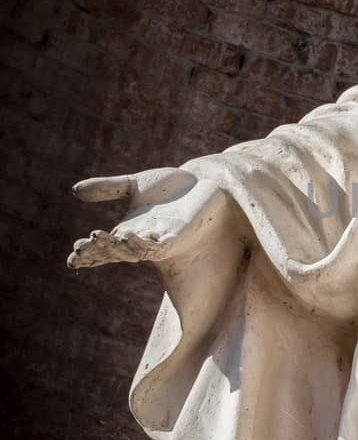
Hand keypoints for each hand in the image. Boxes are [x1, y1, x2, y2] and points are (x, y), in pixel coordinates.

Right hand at [68, 167, 236, 270]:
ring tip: (99, 238)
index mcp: (129, 229)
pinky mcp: (177, 237)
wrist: (203, 183)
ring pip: (134, 250)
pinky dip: (143, 244)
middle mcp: (142, 239)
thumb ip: (108, 188)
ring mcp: (160, 240)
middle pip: (116, 251)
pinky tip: (129, 237)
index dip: (90, 253)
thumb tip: (75, 191)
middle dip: (99, 251)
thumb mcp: (134, 185)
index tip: (72, 256)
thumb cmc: (170, 188)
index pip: (105, 246)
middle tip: (81, 249)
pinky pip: (158, 245)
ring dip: (117, 247)